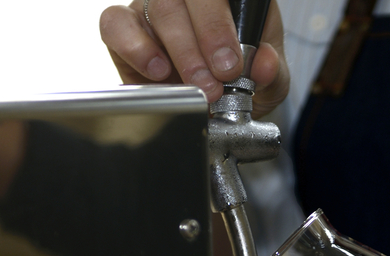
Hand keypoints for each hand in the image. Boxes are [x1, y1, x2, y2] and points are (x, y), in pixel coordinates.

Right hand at [99, 0, 288, 116]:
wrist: (213, 111)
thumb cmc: (243, 85)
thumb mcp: (270, 84)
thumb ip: (273, 74)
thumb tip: (264, 63)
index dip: (222, 23)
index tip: (232, 64)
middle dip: (204, 41)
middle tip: (216, 83)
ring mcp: (158, 7)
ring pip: (159, 7)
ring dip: (179, 51)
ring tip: (196, 87)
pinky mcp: (127, 28)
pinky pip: (115, 23)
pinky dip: (135, 47)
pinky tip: (158, 72)